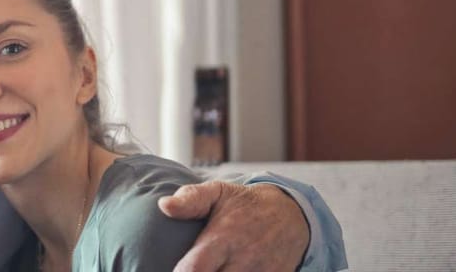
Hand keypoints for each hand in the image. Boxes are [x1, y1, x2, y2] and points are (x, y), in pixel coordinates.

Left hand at [158, 181, 308, 271]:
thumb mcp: (218, 192)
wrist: (292, 217)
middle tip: (190, 269)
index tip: (170, 270)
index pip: (195, 269)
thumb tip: (164, 205)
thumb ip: (191, 199)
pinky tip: (223, 271)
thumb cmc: (244, 206)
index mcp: (223, 239)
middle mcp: (242, 262)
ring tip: (209, 269)